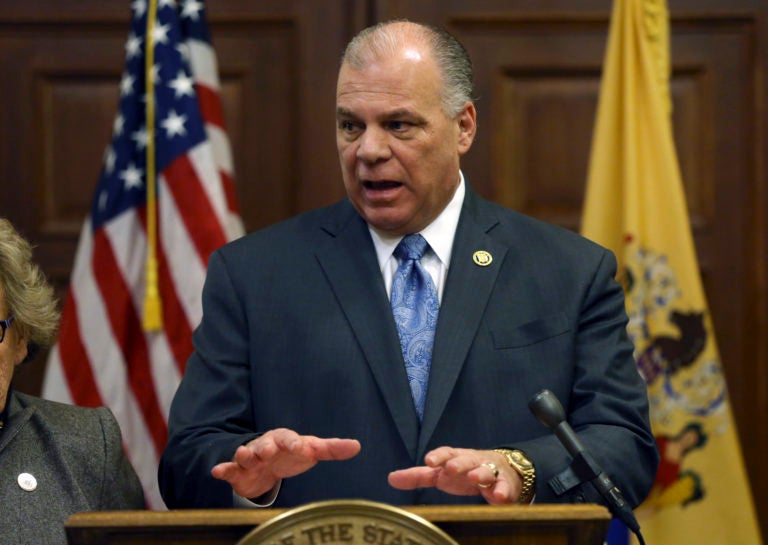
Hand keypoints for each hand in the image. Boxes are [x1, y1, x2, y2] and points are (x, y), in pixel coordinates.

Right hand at [211, 428, 360, 498]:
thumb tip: (357, 446)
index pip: (290, 438)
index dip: (295, 442)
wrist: (265, 464)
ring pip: (246, 454)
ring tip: (245, 456)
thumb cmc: (291, 455)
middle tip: (268, 451)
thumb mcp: (310, 451)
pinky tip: (217, 471)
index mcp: (285, 439)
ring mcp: (251, 458)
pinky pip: (229, 468)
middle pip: (265, 444)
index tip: (301, 447)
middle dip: (266, 446)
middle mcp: (266, 445)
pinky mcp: (237, 471)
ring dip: (245, 455)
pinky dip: (224, 469)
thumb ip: (332, 449)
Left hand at [388, 447, 523, 504]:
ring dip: (480, 474)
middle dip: (459, 463)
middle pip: (465, 460)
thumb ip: (418, 477)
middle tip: (451, 468)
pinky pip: (505, 487)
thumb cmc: (464, 472)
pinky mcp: (504, 484)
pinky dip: (503, 491)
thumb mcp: (441, 474)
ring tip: (475, 479)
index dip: (438, 456)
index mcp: (455, 458)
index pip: (446, 453)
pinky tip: (499, 496)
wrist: (501, 470)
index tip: (429, 461)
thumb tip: (391, 478)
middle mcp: (472, 462)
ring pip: (486, 471)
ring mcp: (489, 472)